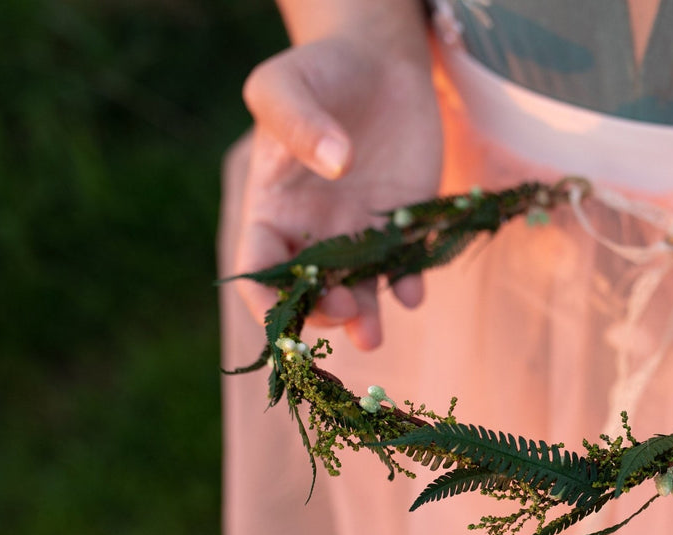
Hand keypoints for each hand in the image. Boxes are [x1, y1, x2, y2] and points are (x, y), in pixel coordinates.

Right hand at [234, 36, 441, 349]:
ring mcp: (362, 231)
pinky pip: (406, 265)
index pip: (260, 266)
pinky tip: (412, 292)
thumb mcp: (285, 84)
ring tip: (373, 335)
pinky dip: (409, 284)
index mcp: (274, 207)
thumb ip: (298, 121)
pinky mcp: (405, 223)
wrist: (379, 62)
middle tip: (345, 310)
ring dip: (365, 317)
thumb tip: (334, 164)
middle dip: (324, 311)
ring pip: (360, 290)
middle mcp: (316, 230)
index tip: (285, 314)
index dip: (267, 297)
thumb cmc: (319, 72)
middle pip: (313, 291)